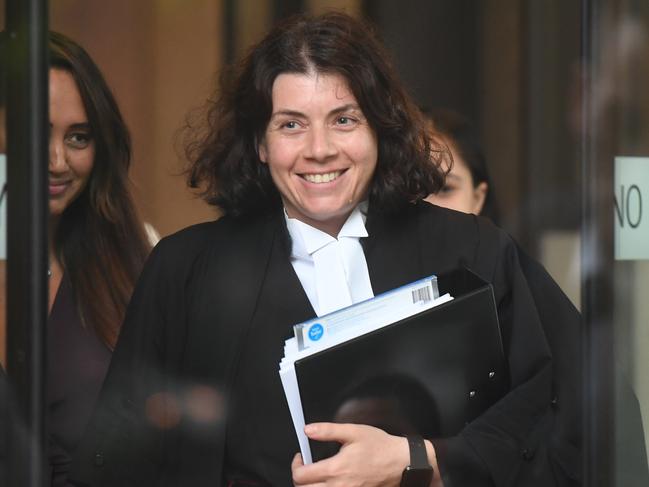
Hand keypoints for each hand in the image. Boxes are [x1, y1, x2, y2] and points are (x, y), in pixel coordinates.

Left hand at [291, 422, 409, 486]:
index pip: (301, 476)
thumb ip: (327, 431)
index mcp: (335, 469)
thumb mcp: (353, 432)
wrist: (401, 463)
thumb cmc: (379, 447)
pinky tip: (329, 482)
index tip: (300, 457)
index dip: (296, 465)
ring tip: (315, 477)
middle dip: (300, 480)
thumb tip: (308, 430)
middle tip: (305, 468)